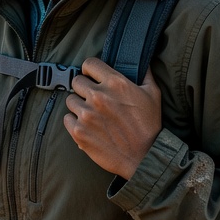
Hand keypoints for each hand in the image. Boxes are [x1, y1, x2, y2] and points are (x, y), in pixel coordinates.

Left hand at [64, 57, 161, 177]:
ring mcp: (86, 114)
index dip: (90, 70)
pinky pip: (66, 119)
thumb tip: (142, 62)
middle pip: (76, 81)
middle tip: (93, 98)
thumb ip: (145, 74)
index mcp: (115, 83)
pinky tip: (86, 126)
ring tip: (91, 114)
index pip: (89, 63)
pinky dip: (74, 122)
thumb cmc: (149, 126)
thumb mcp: (152, 94)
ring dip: (79, 106)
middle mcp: (98, 96)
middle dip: (84, 88)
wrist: (143, 157)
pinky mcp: (78, 132)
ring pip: (70, 100)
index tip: (92, 77)